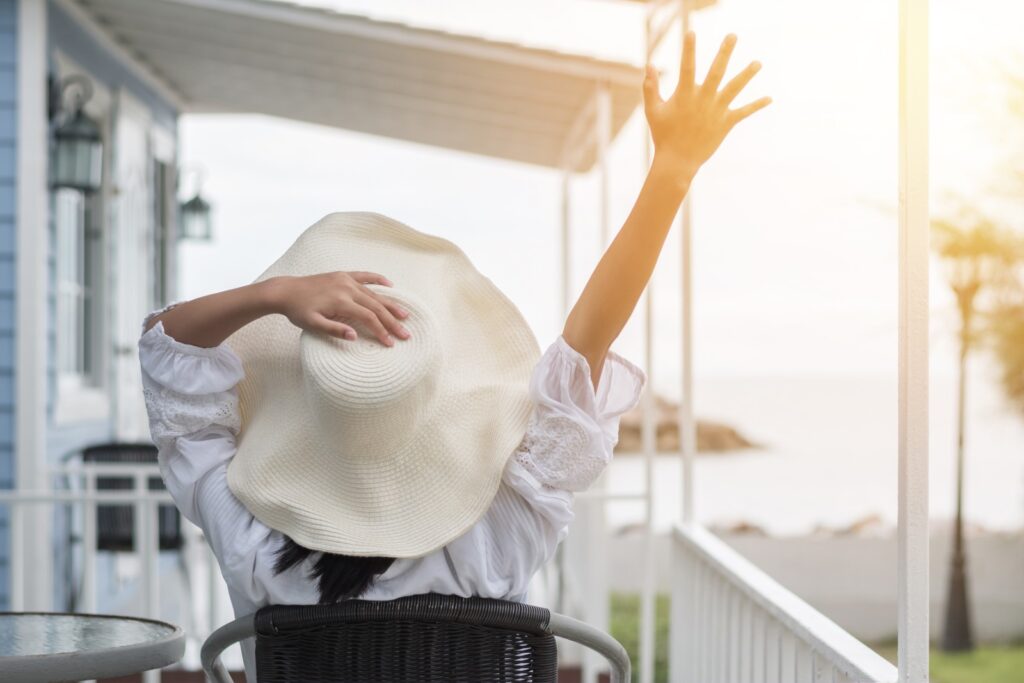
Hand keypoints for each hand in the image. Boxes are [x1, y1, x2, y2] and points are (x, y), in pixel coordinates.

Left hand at [268, 272, 410, 346]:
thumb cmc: (298, 310)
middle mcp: (347, 288)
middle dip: (392, 321)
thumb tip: (355, 337)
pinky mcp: (343, 275)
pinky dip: (378, 280)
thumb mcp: (312, 324)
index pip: (368, 318)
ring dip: (390, 304)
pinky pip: (365, 276)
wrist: (285, 291)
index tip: (390, 343)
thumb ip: (334, 330)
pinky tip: (390, 285)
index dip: (381, 331)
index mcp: (340, 301)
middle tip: (405, 334)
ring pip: (374, 293)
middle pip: (376, 306)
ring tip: (404, 315)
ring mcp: (346, 280)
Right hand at [643, 32, 770, 186]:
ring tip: (758, 63)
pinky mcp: (725, 123)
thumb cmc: (662, 135)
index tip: (692, 32)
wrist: (677, 161)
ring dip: (746, 75)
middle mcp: (703, 100)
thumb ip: (651, 87)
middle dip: (725, 52)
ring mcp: (716, 111)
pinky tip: (769, 99)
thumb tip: (649, 65)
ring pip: (734, 89)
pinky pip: (743, 112)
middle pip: (716, 72)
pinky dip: (756, 105)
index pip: (687, 67)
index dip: (689, 50)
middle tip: (733, 35)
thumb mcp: (653, 110)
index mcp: (684, 95)